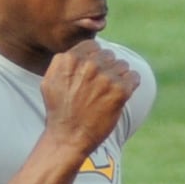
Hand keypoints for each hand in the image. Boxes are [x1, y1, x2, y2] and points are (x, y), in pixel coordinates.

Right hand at [41, 40, 139, 155]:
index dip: (94, 58)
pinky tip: (120, 95)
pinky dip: (131, 85)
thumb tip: (76, 52)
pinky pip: (134, 77)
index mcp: (70, 59)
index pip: (93, 45)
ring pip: (122, 65)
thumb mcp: (49, 81)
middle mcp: (88, 65)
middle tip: (99, 87)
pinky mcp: (120, 91)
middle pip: (109, 55)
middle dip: (106, 68)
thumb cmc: (59, 110)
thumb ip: (62, 62)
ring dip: (118, 77)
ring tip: (108, 93)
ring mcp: (105, 77)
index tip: (92, 73)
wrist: (68, 137)